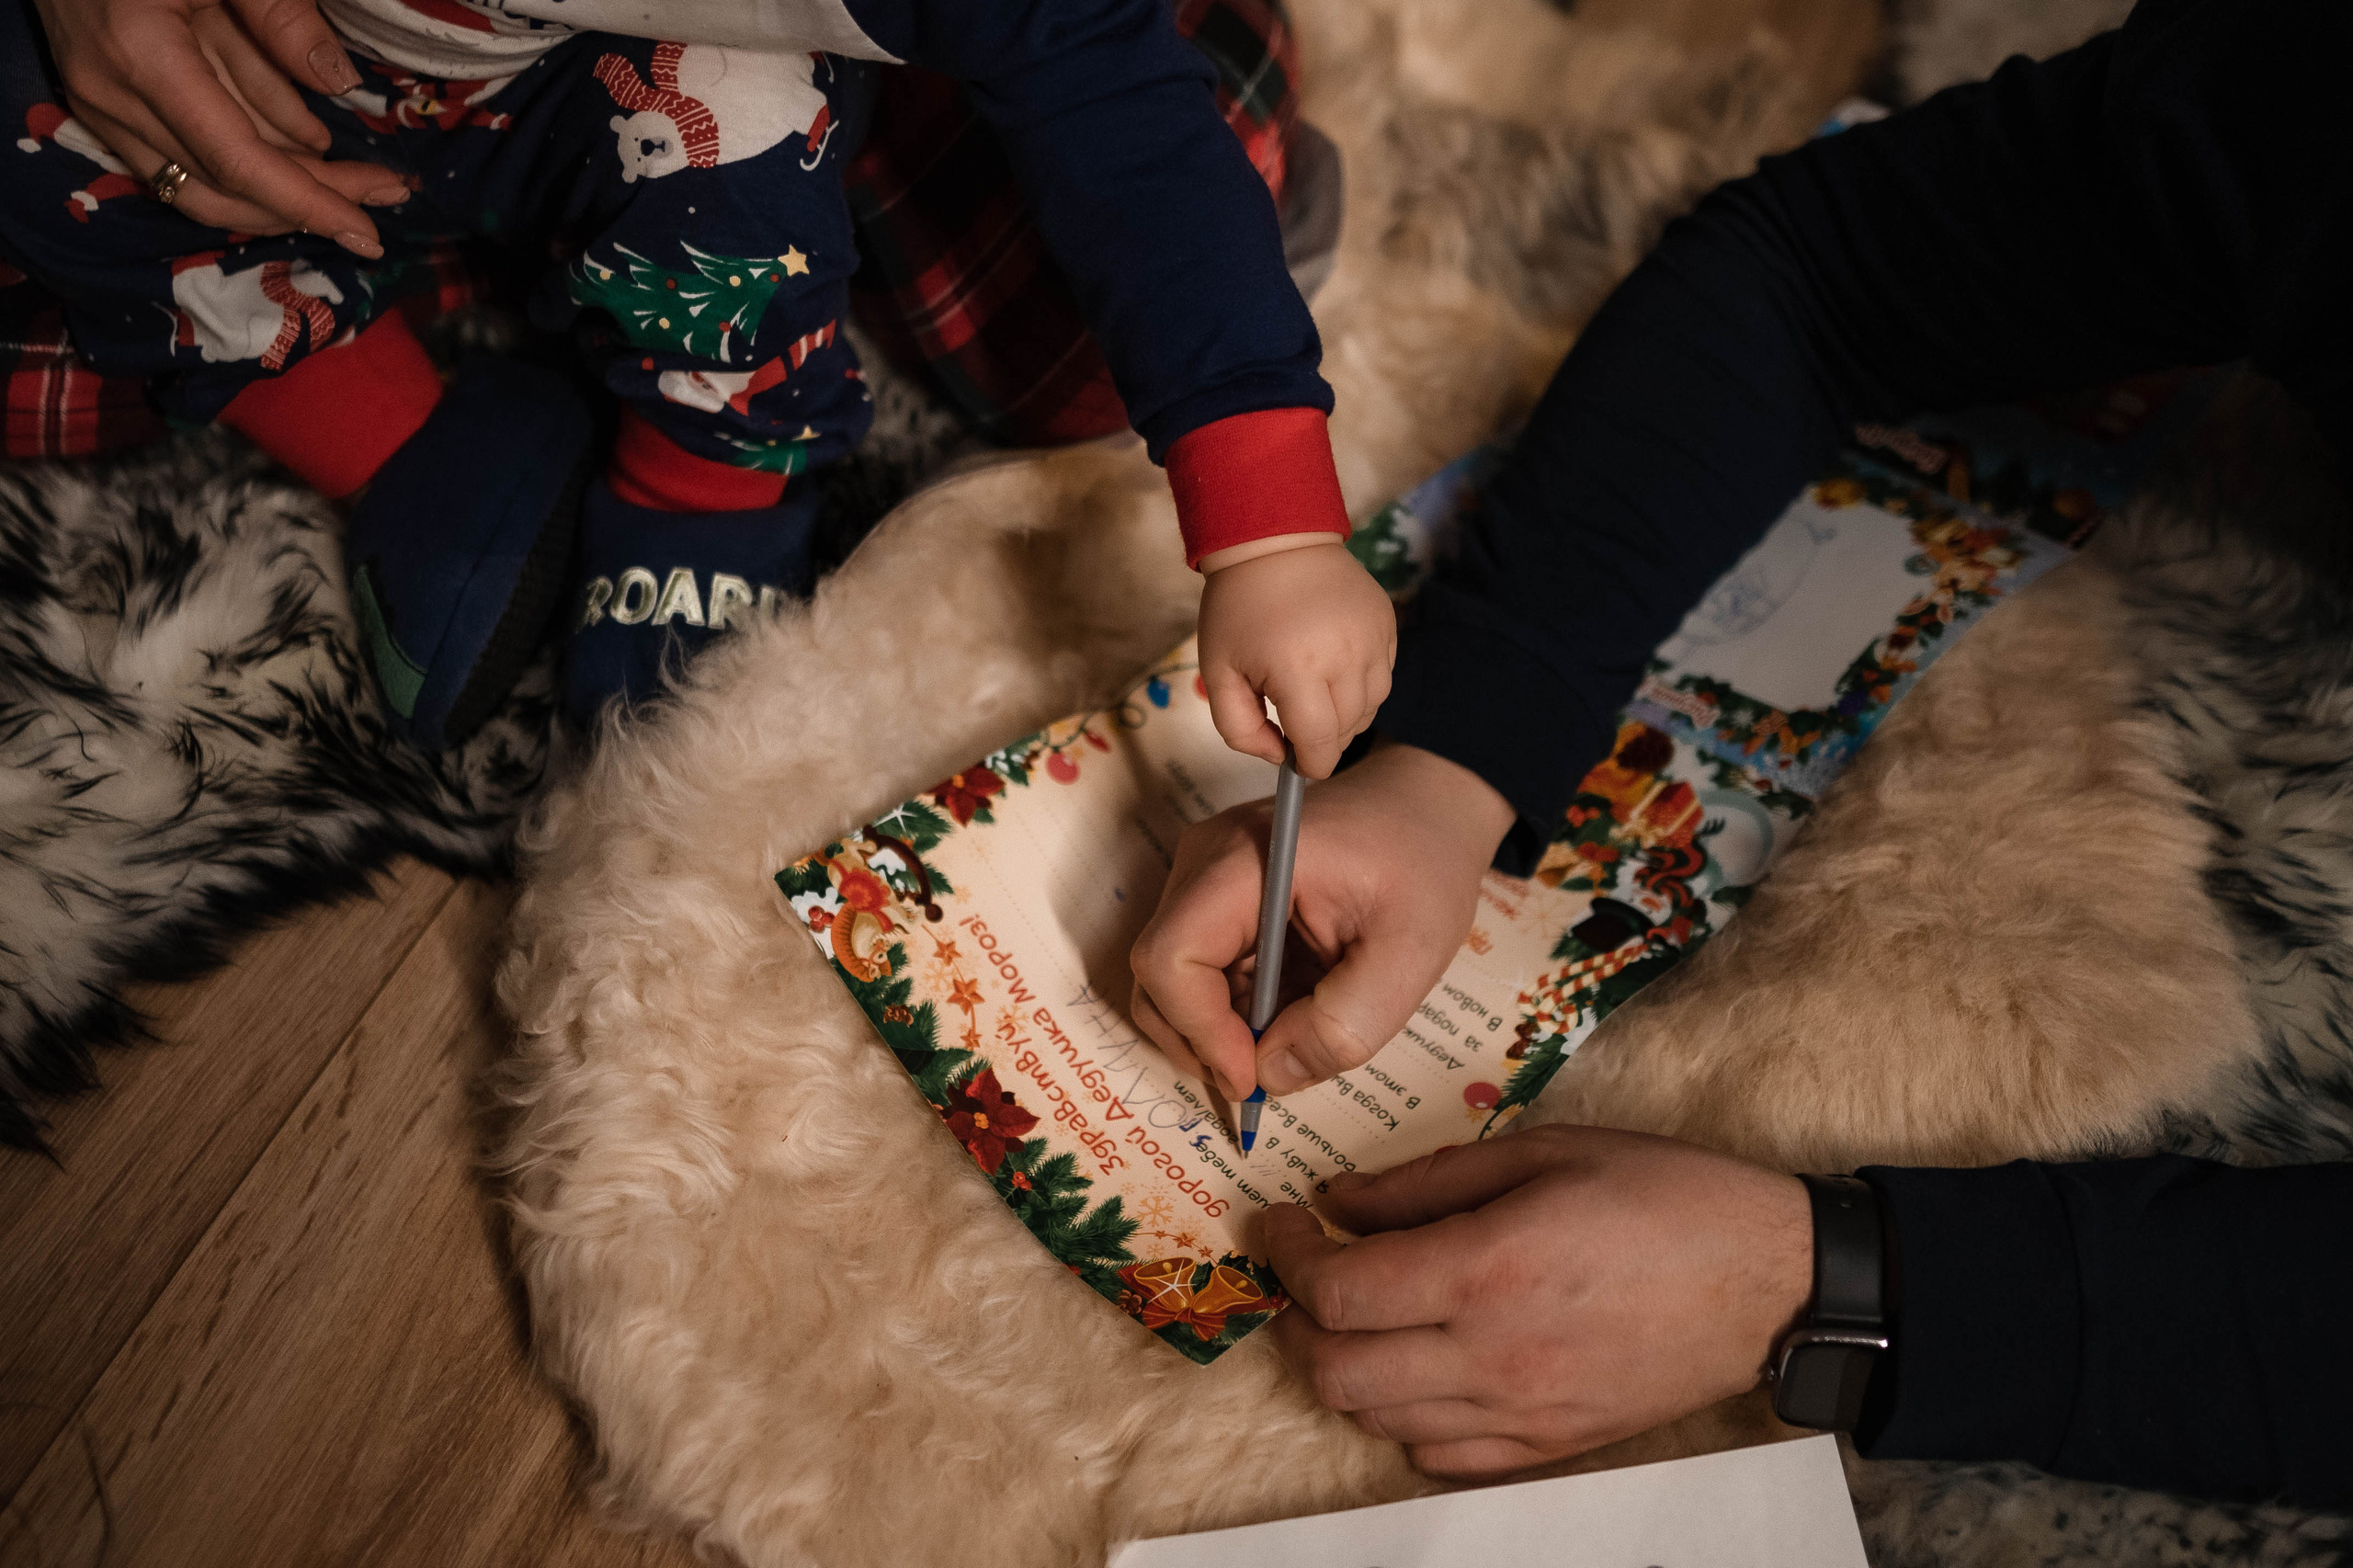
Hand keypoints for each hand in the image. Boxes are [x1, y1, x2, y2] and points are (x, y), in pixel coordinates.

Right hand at [33, 0, 401, 250]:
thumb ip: (277, 15)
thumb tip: (339, 82)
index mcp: (142, 55)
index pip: (238, 160)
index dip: (308, 202)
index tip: (370, 230)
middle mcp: (112, 96)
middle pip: (228, 183)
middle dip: (313, 199)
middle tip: (386, 195)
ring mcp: (100, 105)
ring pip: (203, 183)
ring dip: (283, 189)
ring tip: (356, 181)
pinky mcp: (103, 103)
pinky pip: (181, 158)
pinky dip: (246, 162)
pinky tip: (303, 152)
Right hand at [1129, 740, 1514, 1100]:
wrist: (1425, 806)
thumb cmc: (1422, 862)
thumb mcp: (1409, 954)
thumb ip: (1344, 1026)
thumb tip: (1270, 1075)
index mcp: (1243, 862)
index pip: (1172, 958)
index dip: (1201, 1031)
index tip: (1252, 1075)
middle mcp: (1203, 862)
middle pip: (1157, 976)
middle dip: (1202, 1041)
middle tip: (1268, 1074)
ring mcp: (1201, 877)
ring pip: (1172, 981)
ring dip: (1218, 1031)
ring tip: (1292, 1037)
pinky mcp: (1213, 897)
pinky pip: (1197, 969)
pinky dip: (1230, 1010)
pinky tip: (1290, 1008)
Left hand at [1195, 533, 1395, 779]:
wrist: (1273, 540)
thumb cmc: (1239, 608)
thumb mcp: (1218, 672)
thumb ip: (1239, 728)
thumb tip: (1278, 755)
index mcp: (1297, 669)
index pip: (1320, 742)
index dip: (1311, 764)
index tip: (1299, 764)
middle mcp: (1344, 655)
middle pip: (1347, 728)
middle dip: (1323, 739)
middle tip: (1297, 724)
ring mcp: (1372, 638)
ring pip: (1372, 706)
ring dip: (1346, 716)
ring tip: (1315, 696)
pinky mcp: (1387, 622)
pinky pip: (1383, 676)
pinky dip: (1362, 686)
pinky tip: (1334, 670)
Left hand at [1265, 1125, 1812, 1476]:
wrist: (1771, 1282)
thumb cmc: (1663, 1196)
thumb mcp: (1542, 1152)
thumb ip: (1425, 1183)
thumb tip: (1340, 1200)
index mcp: (1487, 1270)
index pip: (1339, 1290)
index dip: (1288, 1256)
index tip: (1279, 1222)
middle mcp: (1492, 1356)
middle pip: (1338, 1371)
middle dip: (1297, 1320)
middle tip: (1304, 1270)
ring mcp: (1521, 1414)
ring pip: (1378, 1420)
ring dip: (1344, 1366)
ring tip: (1356, 1313)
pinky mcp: (1549, 1448)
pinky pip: (1440, 1458)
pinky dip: (1403, 1419)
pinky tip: (1417, 1368)